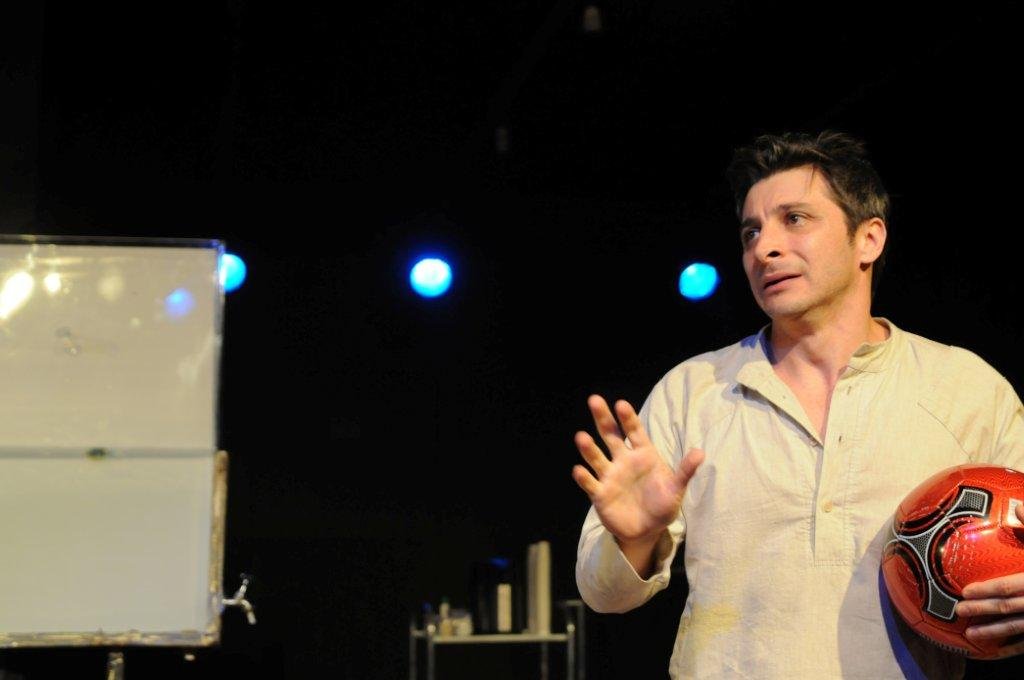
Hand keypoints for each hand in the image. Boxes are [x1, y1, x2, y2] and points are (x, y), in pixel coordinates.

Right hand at [572, 394, 703, 544]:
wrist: (647, 531)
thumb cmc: (662, 505)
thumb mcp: (676, 489)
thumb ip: (685, 471)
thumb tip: (701, 452)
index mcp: (642, 454)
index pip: (634, 431)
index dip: (628, 418)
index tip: (620, 404)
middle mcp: (623, 461)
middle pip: (611, 436)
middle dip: (603, 418)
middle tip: (594, 400)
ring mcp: (610, 476)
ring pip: (597, 458)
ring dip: (589, 448)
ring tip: (581, 437)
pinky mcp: (600, 494)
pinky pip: (591, 484)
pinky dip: (584, 477)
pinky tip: (579, 470)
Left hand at [954, 502, 1023, 657]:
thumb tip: (1019, 506)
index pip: (1010, 586)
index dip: (987, 590)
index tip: (965, 592)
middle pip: (1010, 608)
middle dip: (984, 610)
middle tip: (959, 612)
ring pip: (1020, 628)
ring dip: (996, 633)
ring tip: (972, 636)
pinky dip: (1015, 647)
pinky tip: (998, 651)